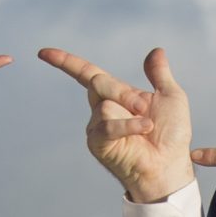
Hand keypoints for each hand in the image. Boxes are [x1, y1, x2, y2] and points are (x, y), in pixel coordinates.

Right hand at [39, 45, 193, 203]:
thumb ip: (159, 74)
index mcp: (116, 95)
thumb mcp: (171, 97)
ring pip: (103, 104)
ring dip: (130, 111)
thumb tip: (156, 51)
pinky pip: (107, 124)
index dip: (65, 62)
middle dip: (122, 91)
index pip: (86, 73)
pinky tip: (145, 129)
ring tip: (148, 126)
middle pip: (97, 82)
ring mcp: (97, 127)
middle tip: (144, 107)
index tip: (43, 53)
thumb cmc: (171, 135)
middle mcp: (102, 109)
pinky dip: (129, 125)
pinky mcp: (97, 143)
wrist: (170, 165)